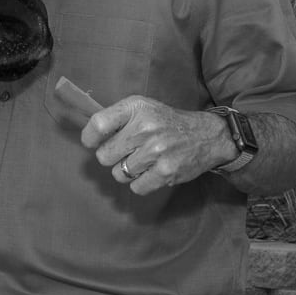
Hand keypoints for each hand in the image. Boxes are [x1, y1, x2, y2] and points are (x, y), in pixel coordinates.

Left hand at [80, 96, 236, 194]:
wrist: (206, 135)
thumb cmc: (166, 121)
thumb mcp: (142, 108)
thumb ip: (116, 118)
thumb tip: (89, 135)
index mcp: (136, 108)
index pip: (98, 124)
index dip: (89, 137)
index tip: (91, 141)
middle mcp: (145, 128)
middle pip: (104, 155)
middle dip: (111, 156)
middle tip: (125, 151)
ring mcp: (156, 151)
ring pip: (119, 173)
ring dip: (127, 170)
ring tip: (142, 160)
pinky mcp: (166, 172)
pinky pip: (136, 187)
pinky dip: (140, 182)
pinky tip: (150, 171)